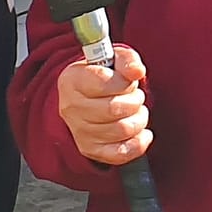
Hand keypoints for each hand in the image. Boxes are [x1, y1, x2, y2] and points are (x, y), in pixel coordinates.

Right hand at [56, 43, 152, 166]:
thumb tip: (137, 71)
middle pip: (114, 109)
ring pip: (122, 130)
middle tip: (135, 95)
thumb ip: (127, 60)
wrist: (87, 96)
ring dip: (139, 119)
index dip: (125, 82)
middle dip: (135, 100)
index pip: (105, 83)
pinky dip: (138, 143)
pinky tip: (141, 132)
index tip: (127, 80)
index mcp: (72, 80)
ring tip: (135, 110)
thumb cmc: (104, 74)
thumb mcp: (115, 57)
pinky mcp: (90, 150)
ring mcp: (79, 131)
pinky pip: (120, 154)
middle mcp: (70, 108)